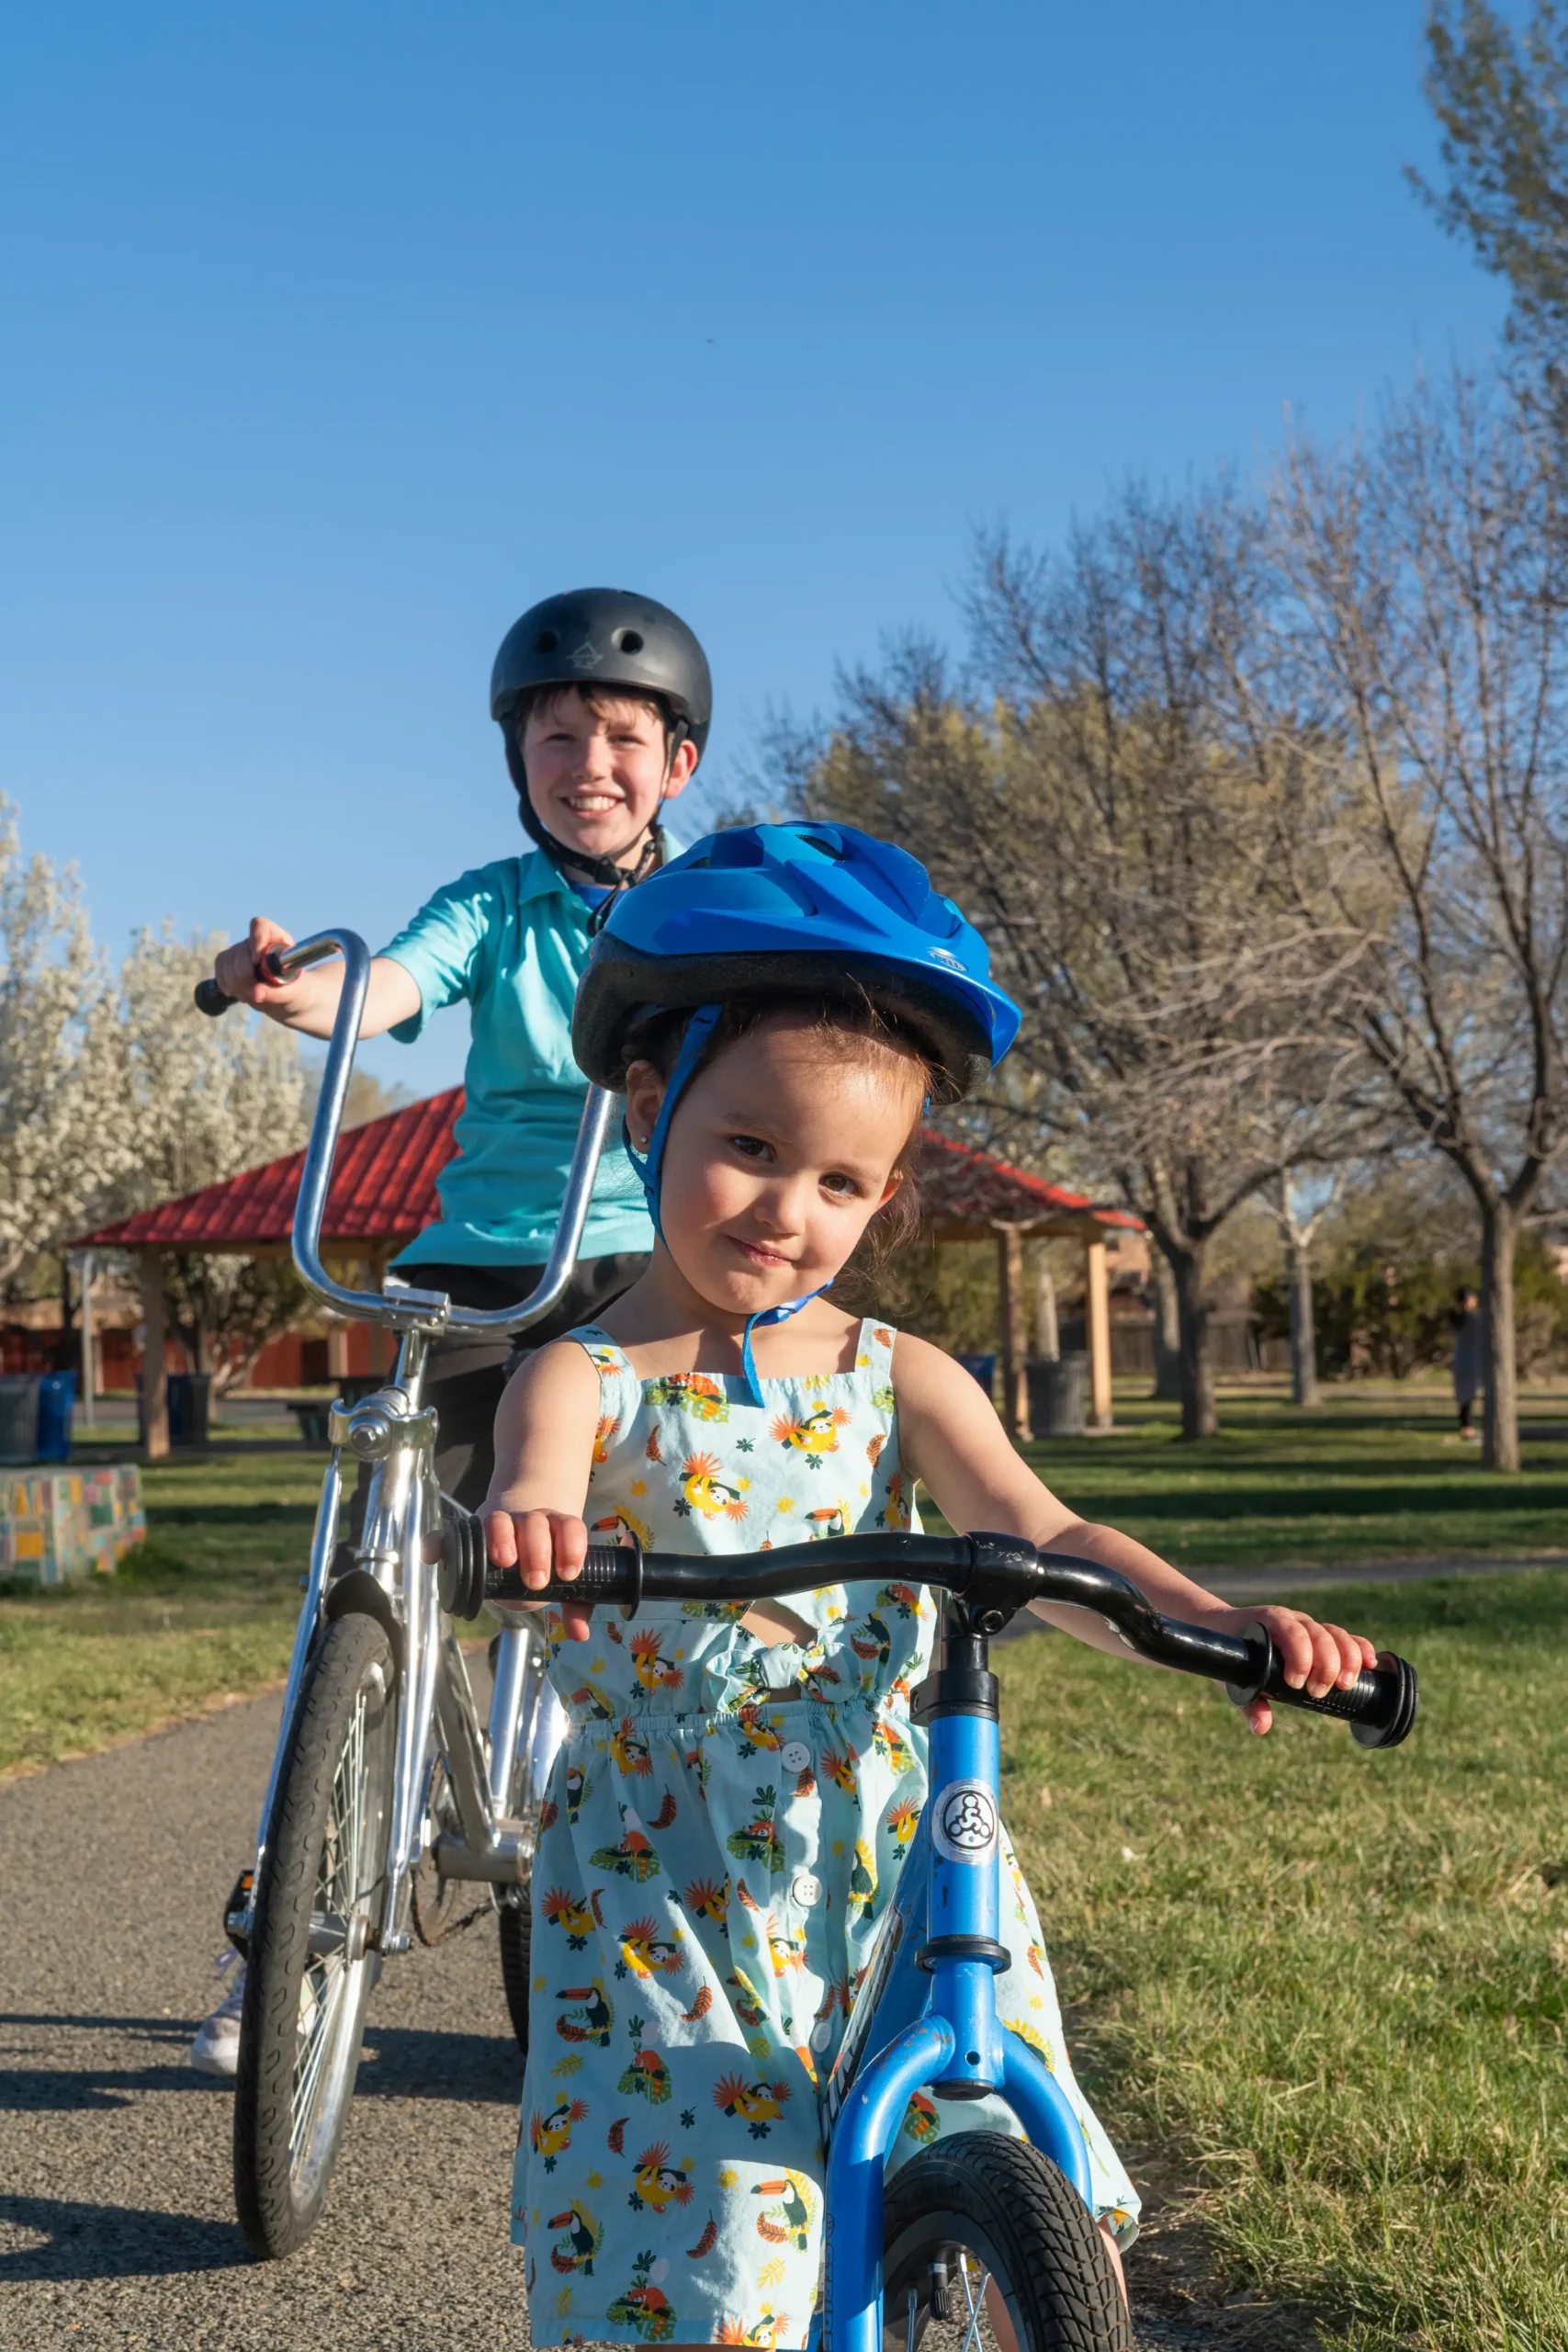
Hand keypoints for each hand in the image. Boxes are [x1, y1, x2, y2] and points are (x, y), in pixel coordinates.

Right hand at [212, 916, 299, 1012]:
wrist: (288, 997)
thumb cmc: (296, 991)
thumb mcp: (294, 993)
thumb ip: (277, 992)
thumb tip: (256, 993)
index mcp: (279, 940)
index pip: (261, 926)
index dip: (256, 941)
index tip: (256, 962)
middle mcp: (258, 940)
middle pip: (241, 950)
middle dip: (245, 976)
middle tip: (255, 994)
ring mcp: (241, 949)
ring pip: (227, 960)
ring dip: (236, 984)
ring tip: (252, 996)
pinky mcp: (229, 960)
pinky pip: (219, 968)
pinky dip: (227, 984)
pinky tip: (240, 993)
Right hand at [484, 1504, 591, 1641]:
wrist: (513, 1550)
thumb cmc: (542, 1569)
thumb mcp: (559, 1587)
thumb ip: (574, 1608)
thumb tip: (581, 1635)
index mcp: (563, 1532)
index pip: (572, 1529)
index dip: (572, 1548)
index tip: (567, 1575)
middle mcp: (542, 1522)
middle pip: (542, 1525)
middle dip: (539, 1553)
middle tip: (536, 1582)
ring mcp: (517, 1521)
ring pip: (518, 1521)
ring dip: (512, 1541)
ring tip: (507, 1563)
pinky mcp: (493, 1524)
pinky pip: (494, 1522)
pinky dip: (493, 1537)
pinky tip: (492, 1557)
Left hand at [1201, 1603, 1376, 1736]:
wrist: (1228, 1629)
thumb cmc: (1230, 1655)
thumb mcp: (1233, 1677)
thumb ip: (1249, 1702)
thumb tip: (1262, 1727)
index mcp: (1269, 1622)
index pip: (1290, 1630)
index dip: (1299, 1654)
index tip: (1295, 1683)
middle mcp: (1293, 1620)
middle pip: (1320, 1633)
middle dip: (1325, 1664)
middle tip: (1318, 1692)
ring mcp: (1310, 1626)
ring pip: (1336, 1634)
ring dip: (1347, 1659)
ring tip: (1345, 1685)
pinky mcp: (1323, 1636)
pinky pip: (1347, 1638)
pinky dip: (1360, 1649)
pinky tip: (1370, 1666)